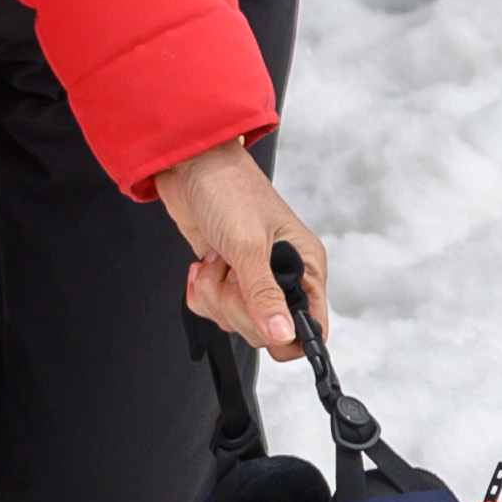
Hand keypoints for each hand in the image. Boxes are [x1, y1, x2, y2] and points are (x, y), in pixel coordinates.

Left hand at [153, 146, 326, 358]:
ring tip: (218, 260)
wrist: (189, 165)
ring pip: (236, 321)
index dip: (289, 336)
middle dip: (239, 308)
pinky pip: (213, 308)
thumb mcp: (248, 245)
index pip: (312, 325)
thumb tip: (283, 334)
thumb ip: (264, 295)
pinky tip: (205, 264)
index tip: (265, 326)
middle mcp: (282, 276)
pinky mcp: (225, 277)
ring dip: (216, 296)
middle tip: (233, 274)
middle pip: (267, 331)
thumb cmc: (229, 189)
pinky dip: (201, 291)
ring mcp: (251, 279)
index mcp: (305, 267)